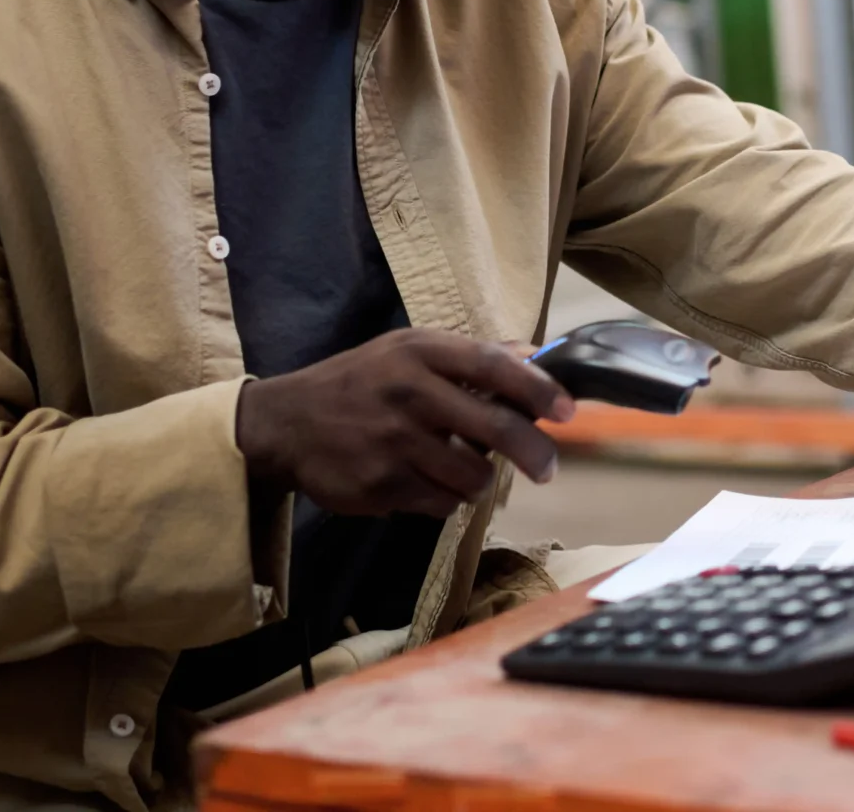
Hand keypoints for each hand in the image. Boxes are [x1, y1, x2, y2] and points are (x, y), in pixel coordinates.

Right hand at [234, 328, 574, 516]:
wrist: (286, 423)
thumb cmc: (361, 382)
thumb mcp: (408, 350)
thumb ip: (470, 355)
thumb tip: (533, 353)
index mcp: (421, 352)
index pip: (494, 366)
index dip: (538, 390)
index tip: (567, 410)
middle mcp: (410, 394)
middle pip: (496, 428)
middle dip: (534, 452)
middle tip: (548, 467)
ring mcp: (394, 443)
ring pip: (472, 477)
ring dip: (478, 480)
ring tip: (461, 467)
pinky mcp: (380, 486)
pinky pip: (440, 503)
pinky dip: (444, 498)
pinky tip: (424, 480)